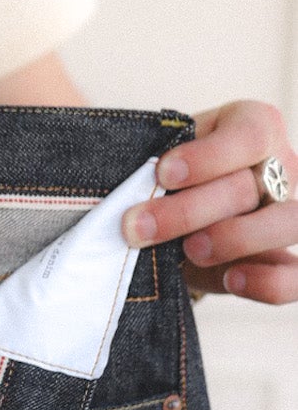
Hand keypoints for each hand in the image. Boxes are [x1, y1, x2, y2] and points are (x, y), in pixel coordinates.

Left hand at [122, 101, 297, 304]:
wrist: (180, 219)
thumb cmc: (172, 179)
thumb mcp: (166, 161)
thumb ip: (160, 171)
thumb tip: (129, 190)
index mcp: (256, 127)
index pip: (250, 135)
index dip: (208, 157)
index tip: (162, 174)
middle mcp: (283, 167)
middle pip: (251, 187)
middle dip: (188, 211)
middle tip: (139, 228)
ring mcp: (290, 214)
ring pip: (287, 223)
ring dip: (234, 239)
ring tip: (189, 251)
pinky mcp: (288, 261)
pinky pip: (297, 276)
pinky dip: (270, 282)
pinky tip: (232, 280)